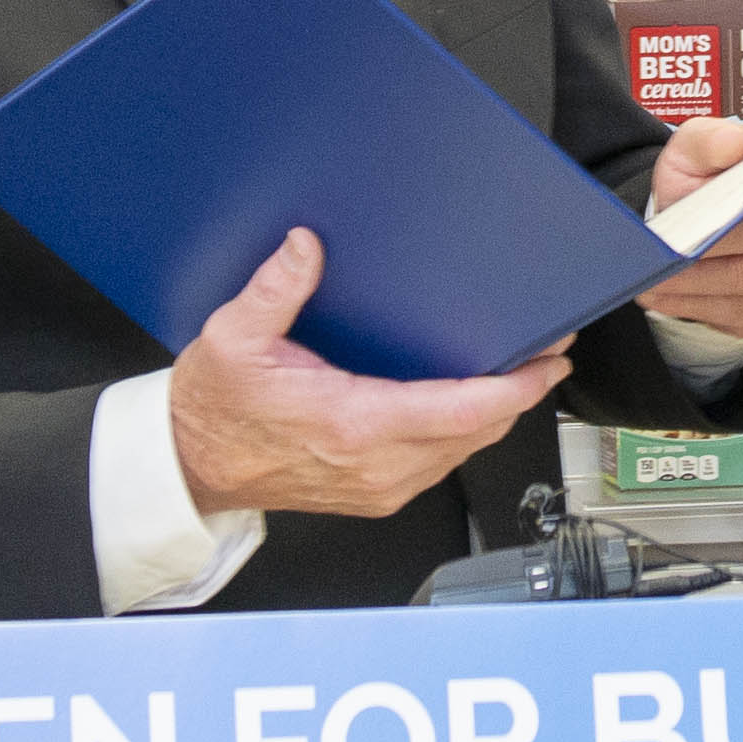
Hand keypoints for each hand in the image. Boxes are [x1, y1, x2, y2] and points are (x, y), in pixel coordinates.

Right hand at [166, 231, 560, 522]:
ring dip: (496, 415)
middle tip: (549, 351)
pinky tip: (470, 404)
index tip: (547, 360)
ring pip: (464, 452)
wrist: (192, 467)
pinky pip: (441, 464)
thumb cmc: (215, 410)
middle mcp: (376, 465)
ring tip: (520, 373)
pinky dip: (465, 432)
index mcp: (352, 424)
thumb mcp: (232, 337)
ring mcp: (380, 486)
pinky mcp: (377, 495)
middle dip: (520, 393)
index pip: (461, 410)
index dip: (515, 387)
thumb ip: (275, 289)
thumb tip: (304, 246)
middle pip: (477, 432)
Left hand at [636, 119, 742, 343]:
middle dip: (711, 246)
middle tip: (665, 250)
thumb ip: (709, 139)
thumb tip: (728, 144)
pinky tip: (662, 296)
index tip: (711, 205)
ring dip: (697, 283)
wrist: (702, 218)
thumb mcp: (695, 149)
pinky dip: (695, 306)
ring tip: (653, 277)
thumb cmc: (706, 179)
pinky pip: (738, 311)